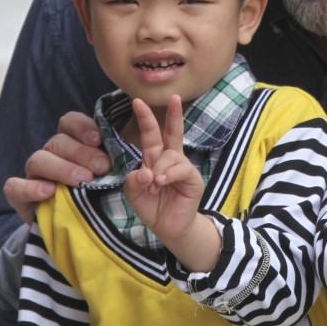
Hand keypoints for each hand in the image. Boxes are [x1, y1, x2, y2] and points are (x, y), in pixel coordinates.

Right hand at [3, 110, 111, 224]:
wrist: (78, 233)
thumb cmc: (100, 199)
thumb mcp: (113, 178)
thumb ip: (122, 162)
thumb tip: (143, 156)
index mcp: (72, 144)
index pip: (69, 122)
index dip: (82, 126)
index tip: (99, 138)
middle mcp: (51, 155)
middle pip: (58, 141)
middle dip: (81, 152)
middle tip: (102, 167)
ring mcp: (33, 175)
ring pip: (38, 159)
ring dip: (62, 167)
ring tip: (83, 181)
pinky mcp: (21, 197)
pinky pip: (14, 186)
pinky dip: (29, 188)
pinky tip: (48, 192)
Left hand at [123, 96, 206, 245]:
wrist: (168, 228)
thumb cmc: (152, 206)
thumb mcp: (134, 193)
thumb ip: (134, 180)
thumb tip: (146, 172)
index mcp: (155, 158)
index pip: (151, 135)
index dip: (145, 119)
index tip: (137, 101)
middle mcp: (170, 159)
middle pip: (173, 132)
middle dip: (174, 115)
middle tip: (175, 97)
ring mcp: (183, 168)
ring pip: (171, 155)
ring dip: (159, 168)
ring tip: (154, 185)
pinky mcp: (193, 179)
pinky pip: (181, 169)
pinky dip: (169, 174)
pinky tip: (162, 182)